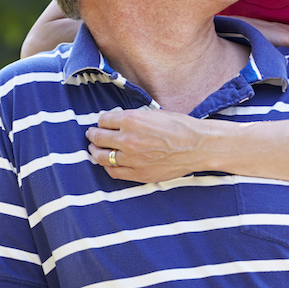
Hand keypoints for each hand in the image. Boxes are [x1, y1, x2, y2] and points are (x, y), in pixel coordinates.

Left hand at [87, 108, 209, 182]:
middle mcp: (128, 139)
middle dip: (92, 135)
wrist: (197, 146)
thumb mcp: (152, 113)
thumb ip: (131, 118)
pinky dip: (107, 166)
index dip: (101, 121)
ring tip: (94, 149)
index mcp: (131, 120)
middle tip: (91, 134)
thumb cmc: (179, 126)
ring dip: (95, 151)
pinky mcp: (138, 174)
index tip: (102, 123)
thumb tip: (114, 122)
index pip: (103, 120)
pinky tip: (107, 163)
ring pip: (101, 156)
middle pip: (97, 138)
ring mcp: (132, 159)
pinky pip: (113, 172)